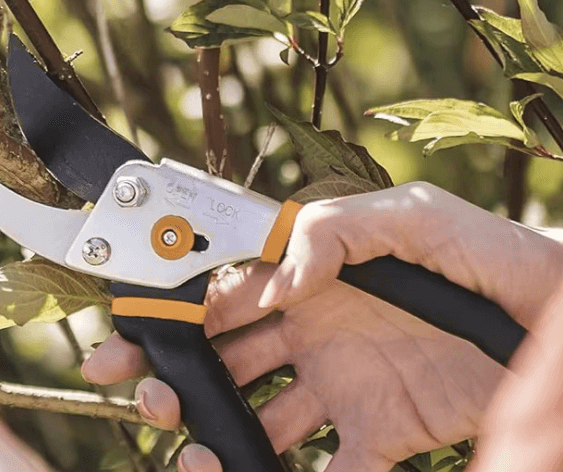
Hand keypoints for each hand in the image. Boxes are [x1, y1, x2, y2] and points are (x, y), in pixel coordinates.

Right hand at [82, 182, 562, 471]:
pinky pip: (330, 470)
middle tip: (149, 395)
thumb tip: (280, 272)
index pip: (228, 293)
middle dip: (175, 375)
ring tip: (198, 454)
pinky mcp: (382, 433)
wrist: (552, 309)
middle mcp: (315, 332)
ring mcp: (343, 385)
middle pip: (225, 358)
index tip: (139, 331)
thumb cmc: (483, 249)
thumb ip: (338, 227)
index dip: (177, 311)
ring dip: (217, 437)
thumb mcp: (411, 214)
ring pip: (258, 420)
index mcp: (311, 280)